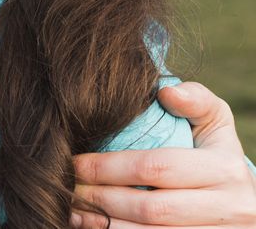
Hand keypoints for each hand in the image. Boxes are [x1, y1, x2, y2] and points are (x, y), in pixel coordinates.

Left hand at [71, 82, 255, 227]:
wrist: (246, 203)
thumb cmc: (216, 153)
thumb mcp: (215, 123)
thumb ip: (196, 100)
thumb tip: (166, 91)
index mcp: (226, 169)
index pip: (157, 167)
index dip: (109, 166)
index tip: (76, 162)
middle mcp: (230, 208)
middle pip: (151, 208)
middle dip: (102, 198)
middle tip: (69, 188)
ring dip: (105, 226)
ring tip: (74, 212)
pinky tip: (95, 228)